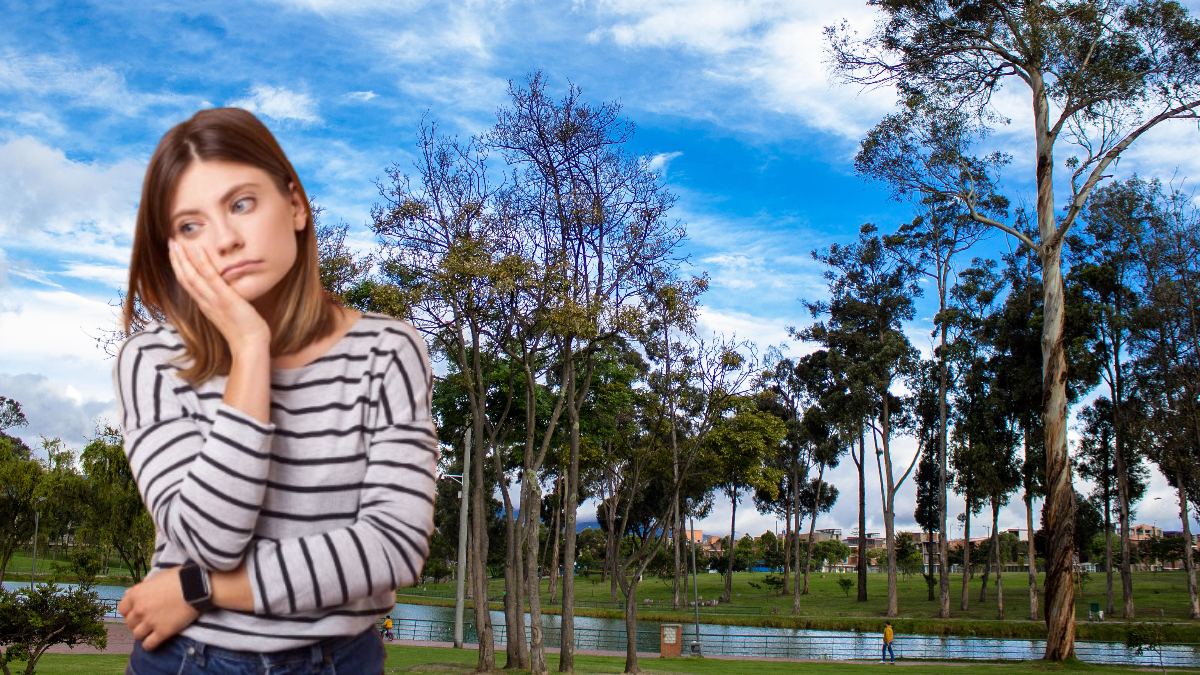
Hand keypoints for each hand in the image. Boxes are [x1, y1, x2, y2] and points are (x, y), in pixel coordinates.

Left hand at [118, 567, 198, 650]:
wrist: (196, 585)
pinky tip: (153, 641)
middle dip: (137, 622)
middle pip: (130, 622)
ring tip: (152, 630)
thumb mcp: (157, 577)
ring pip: (137, 634)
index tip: (136, 611)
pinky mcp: (163, 632)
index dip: (129, 610)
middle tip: (147, 619)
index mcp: (136, 594)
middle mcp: (140, 609)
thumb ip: (142, 587)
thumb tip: (128, 593)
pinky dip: (149, 645)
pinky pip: (149, 644)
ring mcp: (150, 621)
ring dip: (143, 633)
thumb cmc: (179, 578)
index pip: (122, 608)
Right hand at [168, 239, 269, 354]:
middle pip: (185, 278)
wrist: (250, 346)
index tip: (174, 254)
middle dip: (176, 259)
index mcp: (205, 305)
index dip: (179, 268)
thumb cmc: (244, 331)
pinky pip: (211, 277)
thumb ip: (223, 304)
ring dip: (182, 258)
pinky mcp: (225, 298)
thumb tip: (224, 294)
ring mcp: (213, 300)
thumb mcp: (229, 314)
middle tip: (170, 243)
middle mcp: (205, 302)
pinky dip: (202, 262)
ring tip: (176, 242)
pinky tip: (198, 249)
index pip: (187, 284)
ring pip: (192, 276)